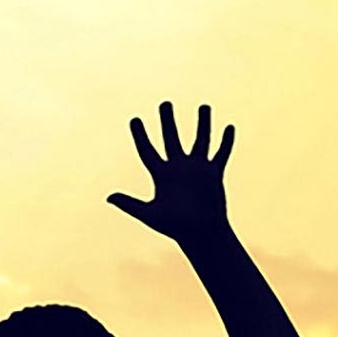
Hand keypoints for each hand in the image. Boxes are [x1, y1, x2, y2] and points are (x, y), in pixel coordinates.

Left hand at [108, 102, 232, 241]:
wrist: (199, 233)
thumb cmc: (173, 226)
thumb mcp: (148, 214)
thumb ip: (130, 204)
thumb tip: (109, 196)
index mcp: (160, 175)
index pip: (147, 150)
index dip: (140, 135)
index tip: (134, 119)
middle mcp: (178, 168)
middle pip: (171, 139)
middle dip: (168, 121)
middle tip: (165, 103)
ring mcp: (197, 170)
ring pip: (200, 140)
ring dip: (203, 124)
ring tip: (203, 106)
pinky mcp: (214, 174)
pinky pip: (221, 154)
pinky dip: (226, 142)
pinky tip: (228, 127)